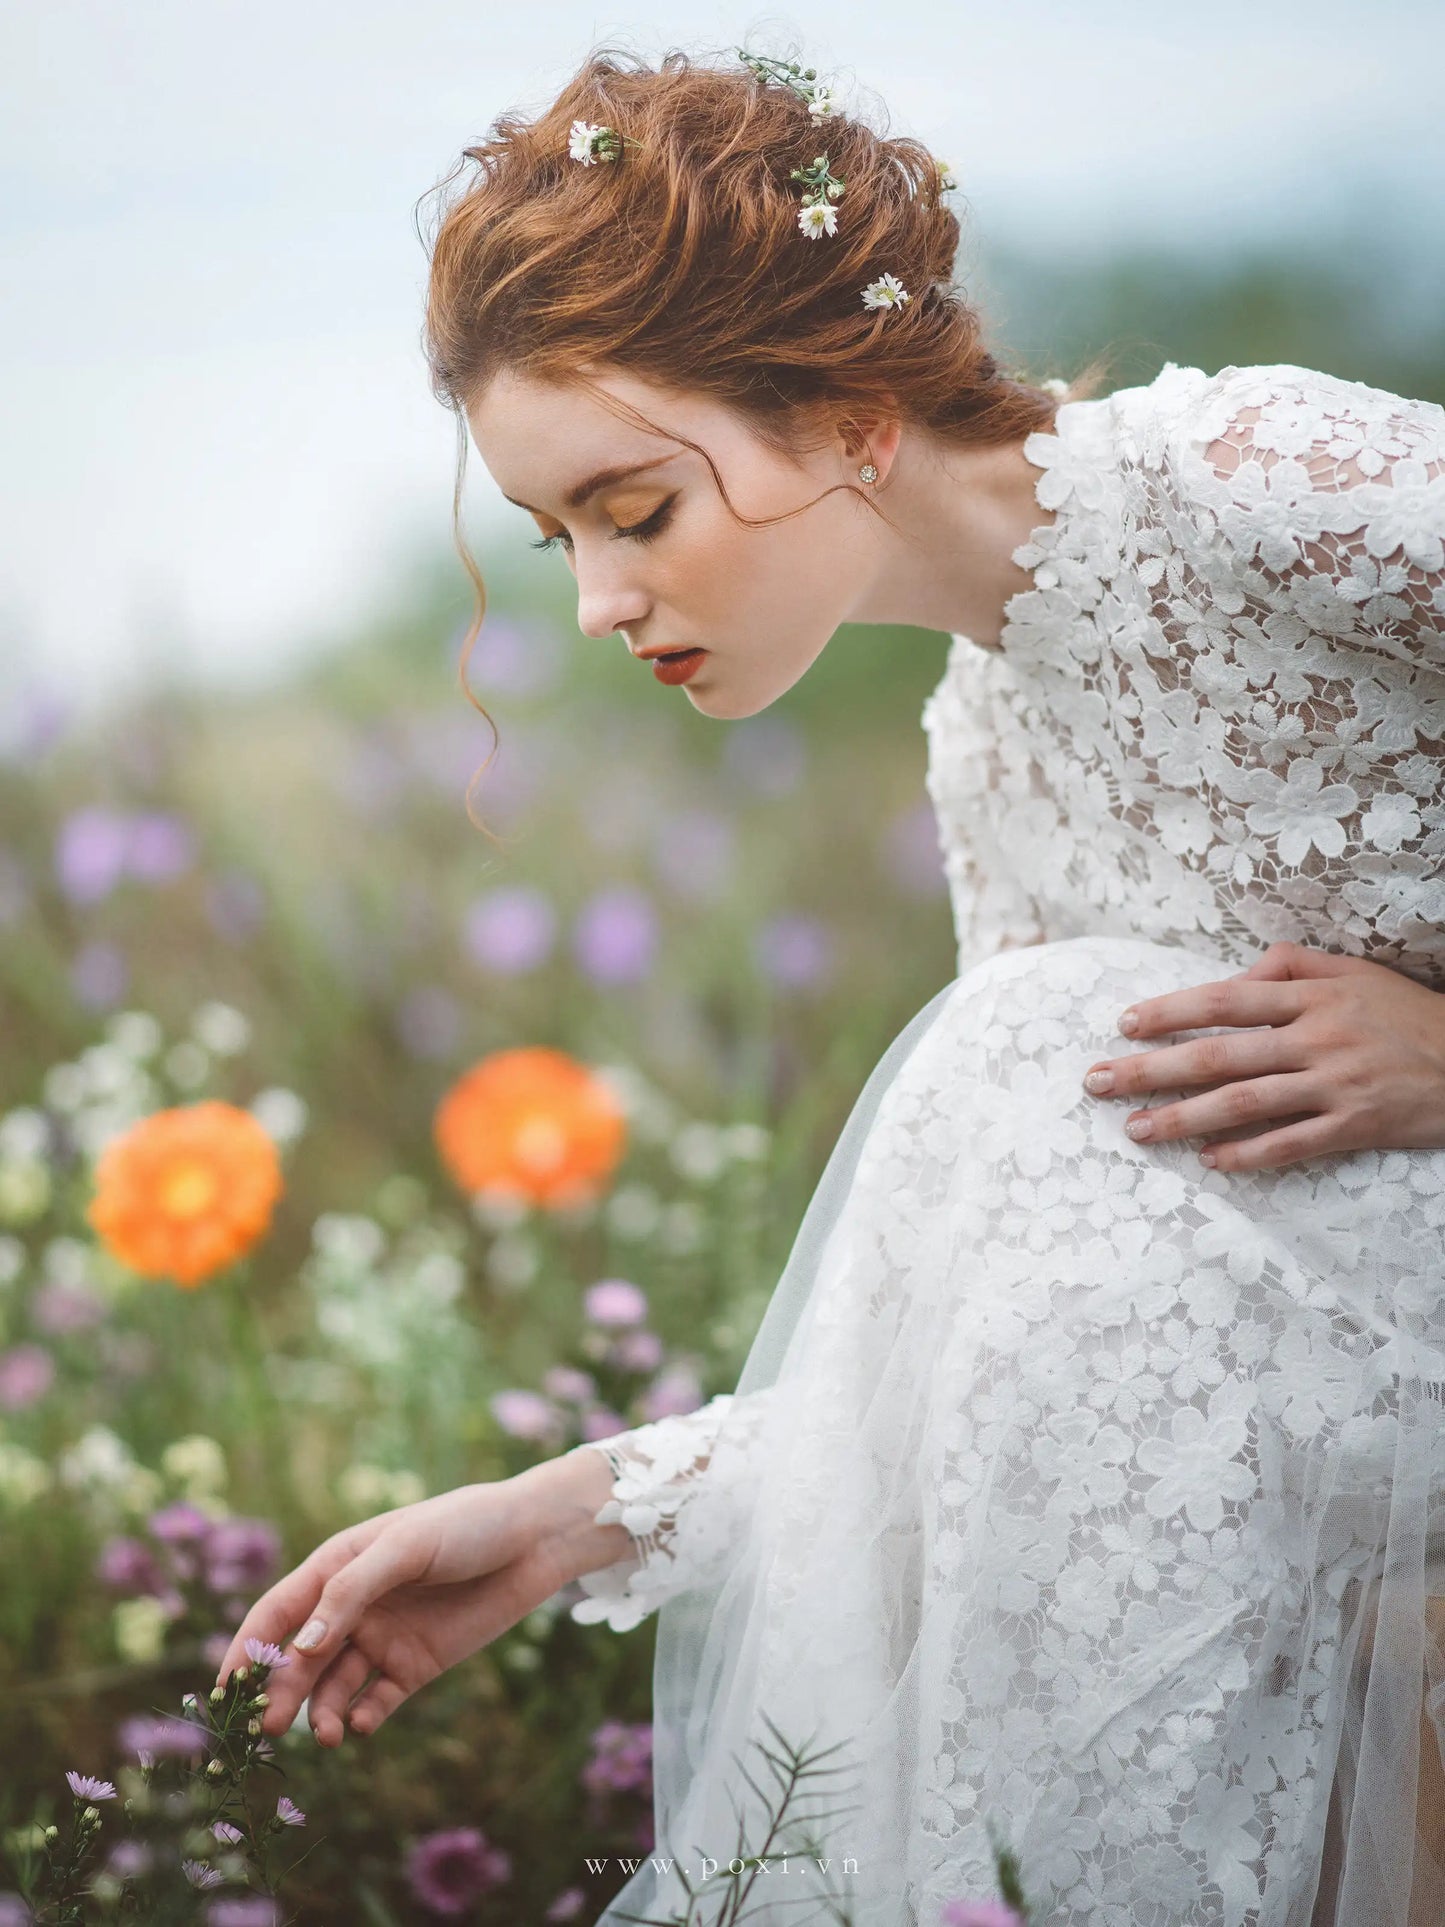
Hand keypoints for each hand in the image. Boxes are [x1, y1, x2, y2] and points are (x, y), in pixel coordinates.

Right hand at [213, 1457, 613, 1747]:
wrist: (533, 1540)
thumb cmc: (465, 1525)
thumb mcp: (405, 1546)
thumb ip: (351, 1593)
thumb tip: (301, 1646)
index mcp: (336, 1567)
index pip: (277, 1614)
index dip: (246, 1650)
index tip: (224, 1693)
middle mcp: (351, 1608)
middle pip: (299, 1660)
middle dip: (279, 1694)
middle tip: (266, 1730)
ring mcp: (382, 1638)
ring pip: (333, 1688)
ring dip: (321, 1714)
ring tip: (328, 1735)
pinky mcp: (414, 1665)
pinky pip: (376, 1700)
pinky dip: (363, 1718)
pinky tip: (362, 1726)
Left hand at [1080, 940, 1444, 1173]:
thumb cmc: (1407, 1015)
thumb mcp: (1355, 972)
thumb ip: (1292, 965)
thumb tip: (1237, 972)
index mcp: (1313, 996)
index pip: (1225, 1000)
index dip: (1170, 1011)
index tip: (1124, 1025)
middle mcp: (1317, 1039)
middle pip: (1218, 1054)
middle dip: (1151, 1069)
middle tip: (1098, 1083)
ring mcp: (1335, 1086)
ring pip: (1244, 1103)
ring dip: (1182, 1118)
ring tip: (1136, 1130)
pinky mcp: (1355, 1127)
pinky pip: (1291, 1145)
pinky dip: (1248, 1155)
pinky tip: (1209, 1161)